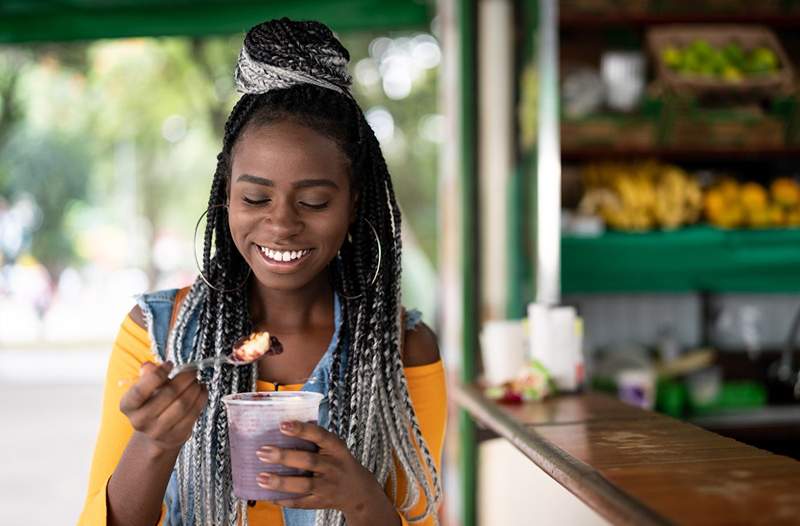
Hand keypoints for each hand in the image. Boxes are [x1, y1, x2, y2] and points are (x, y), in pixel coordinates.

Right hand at [119, 361, 207, 453]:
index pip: (140, 391)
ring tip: (197, 381)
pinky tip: (202, 390)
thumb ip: (148, 376)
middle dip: (184, 378)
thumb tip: (148, 366)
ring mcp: (158, 431)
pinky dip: (201, 398)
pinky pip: (193, 414)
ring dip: (194, 388)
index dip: (157, 375)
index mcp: (127, 406)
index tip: (170, 364)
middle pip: (168, 394)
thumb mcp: (146, 389)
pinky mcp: (176, 436)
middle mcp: (139, 421)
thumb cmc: (152, 404)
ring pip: (183, 404)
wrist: (156, 433)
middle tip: (192, 371)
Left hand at [256, 421, 398, 523]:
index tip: (282, 425)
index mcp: (336, 448)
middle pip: (309, 461)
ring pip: (303, 484)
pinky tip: (269, 496)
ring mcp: (328, 486)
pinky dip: (284, 500)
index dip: (302, 430)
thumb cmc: (339, 462)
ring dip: (281, 482)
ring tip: (261, 477)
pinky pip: (301, 502)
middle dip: (284, 457)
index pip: (320, 435)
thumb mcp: (334, 447)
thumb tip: (284, 424)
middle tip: (262, 452)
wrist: (358, 491)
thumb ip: (315, 438)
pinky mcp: (321, 502)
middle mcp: (333, 466)